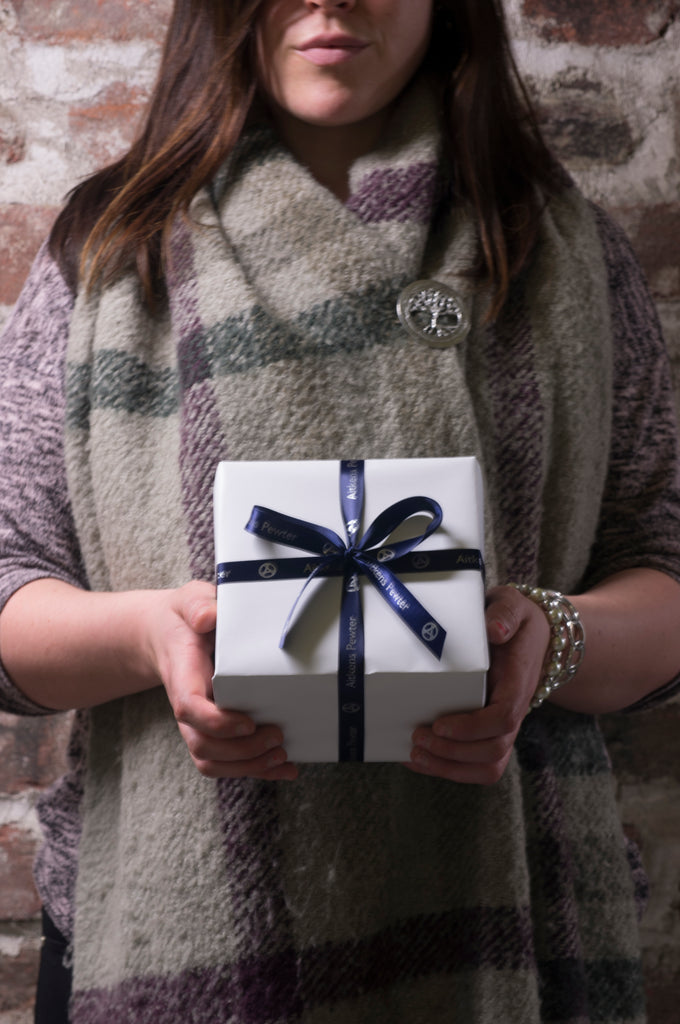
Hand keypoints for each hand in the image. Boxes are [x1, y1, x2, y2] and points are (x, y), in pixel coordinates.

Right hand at [145, 581, 297, 780]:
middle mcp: (187, 707)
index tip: (248, 721)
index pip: (190, 709)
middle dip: (241, 750)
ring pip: (213, 761)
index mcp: (182, 677)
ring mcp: (198, 723)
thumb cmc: (185, 618)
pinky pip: (227, 761)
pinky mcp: (214, 730)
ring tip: (282, 757)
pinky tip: (284, 768)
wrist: (169, 635)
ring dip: (249, 766)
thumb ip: (197, 605)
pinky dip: (255, 769)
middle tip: (277, 737)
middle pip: (203, 745)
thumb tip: (209, 617)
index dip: (217, 722)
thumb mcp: (189, 601)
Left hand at [407, 584, 549, 783]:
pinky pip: (477, 764)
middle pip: (494, 750)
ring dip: (449, 768)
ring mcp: (503, 726)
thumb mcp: (512, 605)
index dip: (472, 727)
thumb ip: (505, 613)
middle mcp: (514, 710)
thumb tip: (494, 631)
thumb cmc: (515, 620)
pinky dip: (448, 768)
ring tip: (414, 755)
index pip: (504, 717)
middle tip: (417, 737)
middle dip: (453, 752)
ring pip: (488, 766)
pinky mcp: (490, 733)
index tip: (439, 723)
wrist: (531, 637)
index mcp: (517, 681)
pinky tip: (418, 760)